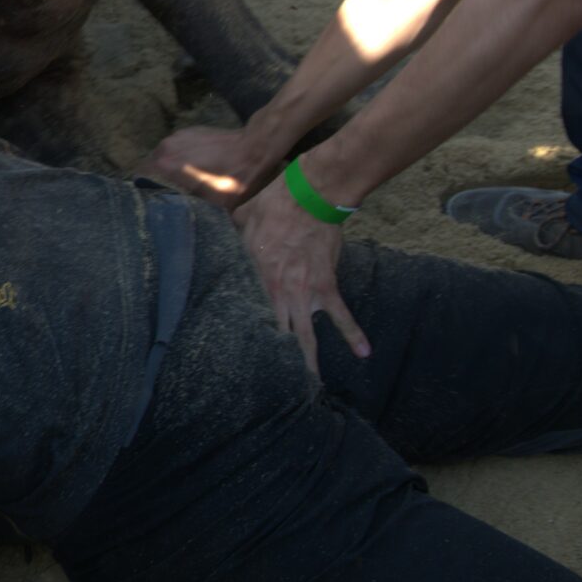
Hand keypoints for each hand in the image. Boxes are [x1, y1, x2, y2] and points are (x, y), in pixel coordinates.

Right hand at [141, 125, 276, 206]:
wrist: (256, 147)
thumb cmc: (236, 179)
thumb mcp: (215, 206)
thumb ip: (192, 213)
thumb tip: (181, 230)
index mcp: (164, 166)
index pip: (139, 180)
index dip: (143, 192)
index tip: (151, 202)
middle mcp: (164, 148)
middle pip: (149, 169)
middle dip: (157, 181)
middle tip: (171, 194)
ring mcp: (175, 137)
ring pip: (163, 157)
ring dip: (170, 168)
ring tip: (185, 180)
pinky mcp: (187, 131)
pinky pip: (177, 147)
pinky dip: (182, 156)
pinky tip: (198, 165)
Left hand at [235, 178, 369, 376]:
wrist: (310, 196)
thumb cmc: (273, 205)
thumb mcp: (241, 219)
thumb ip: (230, 231)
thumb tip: (216, 228)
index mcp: (256, 278)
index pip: (248, 313)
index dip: (245, 335)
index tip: (240, 355)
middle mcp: (280, 293)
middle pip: (275, 334)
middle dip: (274, 360)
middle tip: (272, 385)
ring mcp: (305, 292)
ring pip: (306, 334)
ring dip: (308, 360)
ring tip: (310, 385)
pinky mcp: (328, 285)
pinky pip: (342, 314)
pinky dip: (354, 334)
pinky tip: (365, 352)